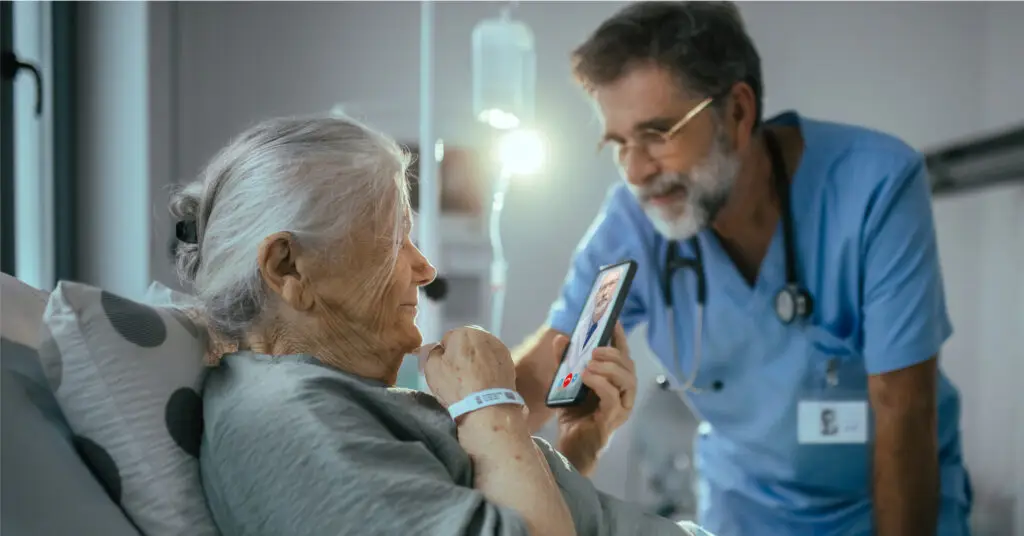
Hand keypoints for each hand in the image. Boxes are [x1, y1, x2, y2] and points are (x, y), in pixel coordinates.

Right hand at [419, 326, 516, 408]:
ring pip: (481, 351)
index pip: (447, 340)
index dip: (444, 356)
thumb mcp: (431, 369)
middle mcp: (484, 334)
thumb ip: (430, 352)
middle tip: (458, 377)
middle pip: (466, 343)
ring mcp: (500, 347)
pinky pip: (493, 361)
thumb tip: (434, 347)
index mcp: (464, 331)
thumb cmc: (456, 387)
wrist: (488, 408)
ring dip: (476, 361)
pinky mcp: (509, 361)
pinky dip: (488, 368)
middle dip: (462, 355)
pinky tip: (485, 383)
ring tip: (472, 382)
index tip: (445, 371)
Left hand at [555, 322, 635, 462]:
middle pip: (629, 367)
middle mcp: (624, 394)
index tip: (614, 321)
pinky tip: (586, 376)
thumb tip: (561, 338)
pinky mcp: (612, 420)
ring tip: (589, 363)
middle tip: (594, 349)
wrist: (570, 447)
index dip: (620, 338)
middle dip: (613, 353)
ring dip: (609, 367)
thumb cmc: (573, 416)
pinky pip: (613, 398)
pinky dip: (601, 384)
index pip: (623, 356)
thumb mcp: (566, 384)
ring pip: (627, 381)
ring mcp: (621, 408)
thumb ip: (564, 362)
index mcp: (616, 383)